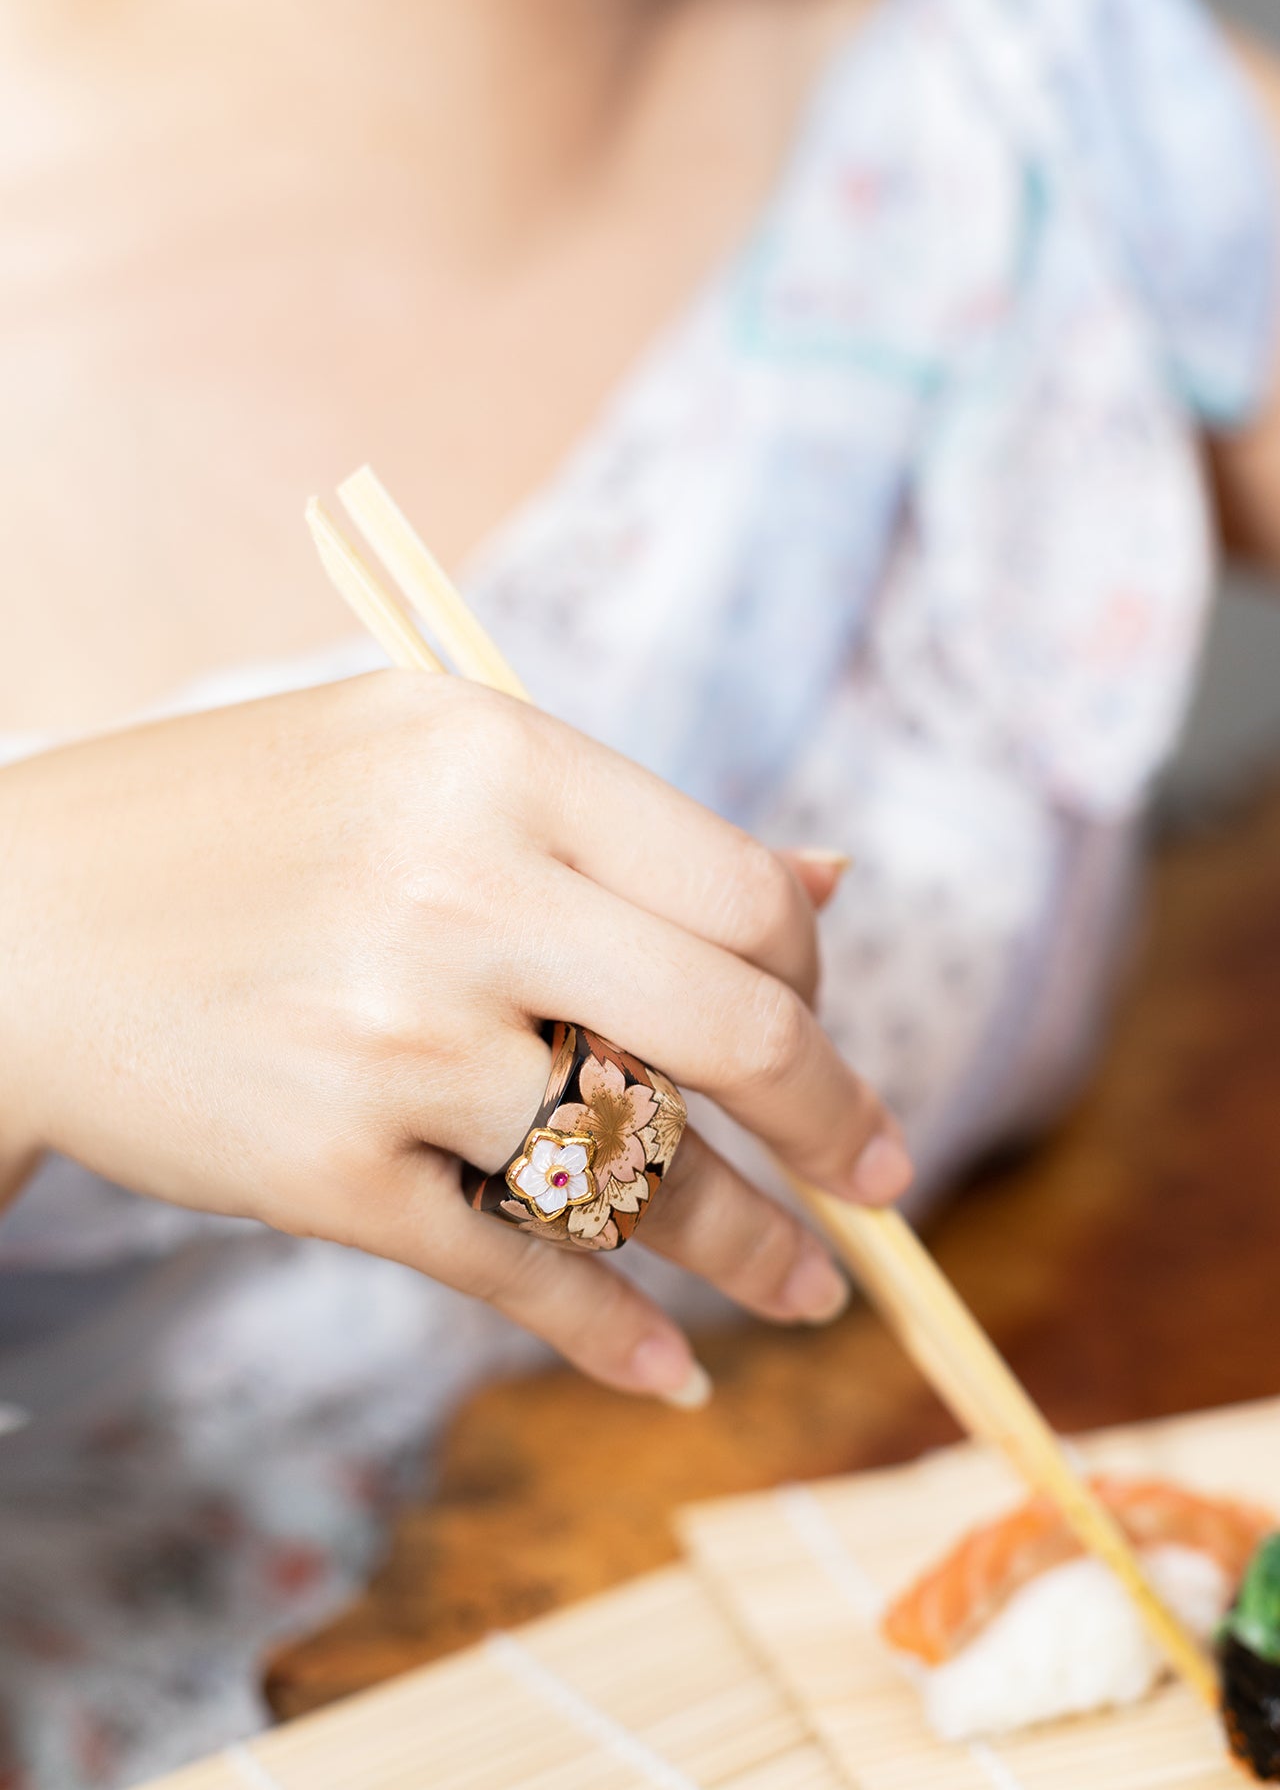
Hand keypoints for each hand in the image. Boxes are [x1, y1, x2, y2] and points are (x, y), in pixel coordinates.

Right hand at [0, 673, 908, 1402]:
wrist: (12, 922)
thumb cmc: (238, 825)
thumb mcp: (425, 755)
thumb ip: (625, 822)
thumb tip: (827, 885)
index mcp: (499, 760)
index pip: (745, 893)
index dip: (811, 975)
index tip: (816, 1024)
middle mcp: (461, 893)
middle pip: (736, 1030)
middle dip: (838, 1122)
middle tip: (886, 1178)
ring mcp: (396, 1043)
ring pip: (643, 1171)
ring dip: (757, 1250)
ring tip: (813, 1291)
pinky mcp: (330, 1171)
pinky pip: (520, 1269)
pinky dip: (614, 1334)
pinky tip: (668, 1368)